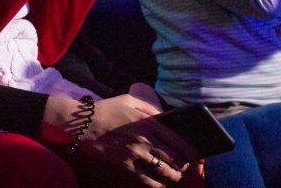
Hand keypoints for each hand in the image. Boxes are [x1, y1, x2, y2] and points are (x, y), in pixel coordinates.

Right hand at [80, 85, 198, 186]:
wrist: (82, 124)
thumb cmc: (108, 110)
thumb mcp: (130, 100)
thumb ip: (151, 108)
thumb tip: (168, 117)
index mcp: (149, 122)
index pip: (179, 141)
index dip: (193, 152)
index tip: (198, 157)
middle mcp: (145, 140)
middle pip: (175, 160)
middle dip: (184, 166)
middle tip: (185, 166)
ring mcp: (135, 155)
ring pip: (165, 173)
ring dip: (173, 176)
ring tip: (174, 175)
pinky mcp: (125, 167)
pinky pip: (148, 182)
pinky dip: (157, 184)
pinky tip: (158, 182)